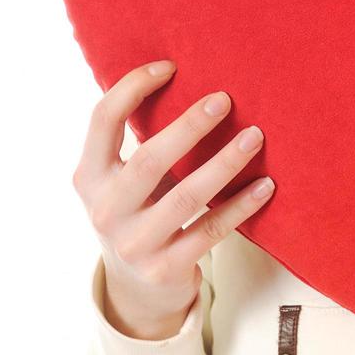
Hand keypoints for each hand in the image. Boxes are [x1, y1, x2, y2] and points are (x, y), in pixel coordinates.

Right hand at [73, 60, 274, 337]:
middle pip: (149, 159)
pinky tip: (266, 184)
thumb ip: (140, 141)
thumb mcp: (122, 179)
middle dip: (189, 126)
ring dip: (225, 163)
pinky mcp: (164, 269)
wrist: (135, 288)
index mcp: (89, 176)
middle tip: (225, 99)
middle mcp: (104, 210)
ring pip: (186, 196)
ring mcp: (133, 243)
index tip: (171, 65)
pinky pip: (210, 231)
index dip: (133, 87)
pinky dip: (240, 206)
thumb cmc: (138, 209)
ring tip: (256, 137)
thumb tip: (193, 77)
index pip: (103, 119)